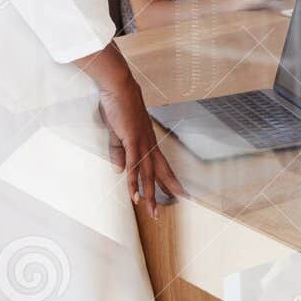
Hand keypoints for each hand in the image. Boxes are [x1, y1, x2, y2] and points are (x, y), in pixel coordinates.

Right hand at [98, 74, 186, 216]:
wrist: (119, 87)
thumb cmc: (119, 106)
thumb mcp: (118, 134)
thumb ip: (119, 153)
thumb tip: (120, 171)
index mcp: (147, 142)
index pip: (161, 165)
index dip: (170, 179)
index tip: (180, 192)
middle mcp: (149, 144)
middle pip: (161, 171)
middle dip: (171, 189)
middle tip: (183, 204)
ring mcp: (141, 143)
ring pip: (148, 174)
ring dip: (150, 195)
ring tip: (152, 212)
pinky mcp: (131, 140)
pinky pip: (133, 166)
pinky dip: (134, 182)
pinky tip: (134, 195)